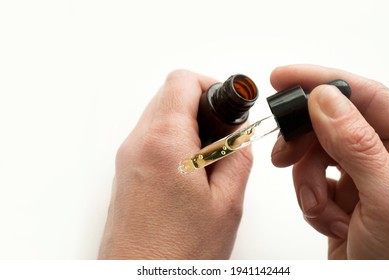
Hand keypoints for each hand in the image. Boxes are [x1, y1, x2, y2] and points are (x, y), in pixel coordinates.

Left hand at [98, 70, 252, 258]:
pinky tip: (192, 171)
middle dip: (202, 106)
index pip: (182, 81)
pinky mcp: (126, 173)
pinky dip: (174, 142)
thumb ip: (237, 158)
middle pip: (170, 96)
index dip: (211, 86)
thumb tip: (239, 139)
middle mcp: (138, 145)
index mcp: (164, 143)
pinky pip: (151, 139)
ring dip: (188, 125)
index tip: (228, 105)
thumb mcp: (226, 203)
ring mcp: (127, 159)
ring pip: (160, 116)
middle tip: (224, 134)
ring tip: (210, 158)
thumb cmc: (175, 255)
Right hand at [270, 65, 388, 258]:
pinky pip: (309, 180)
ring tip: (319, 207)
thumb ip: (358, 147)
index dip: (324, 81)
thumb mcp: (388, 203)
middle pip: (332, 122)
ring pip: (315, 153)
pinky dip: (309, 200)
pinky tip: (329, 222)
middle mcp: (387, 156)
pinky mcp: (340, 195)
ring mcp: (361, 176)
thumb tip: (326, 100)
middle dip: (305, 140)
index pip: (367, 97)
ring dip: (307, 181)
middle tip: (284, 152)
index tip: (285, 77)